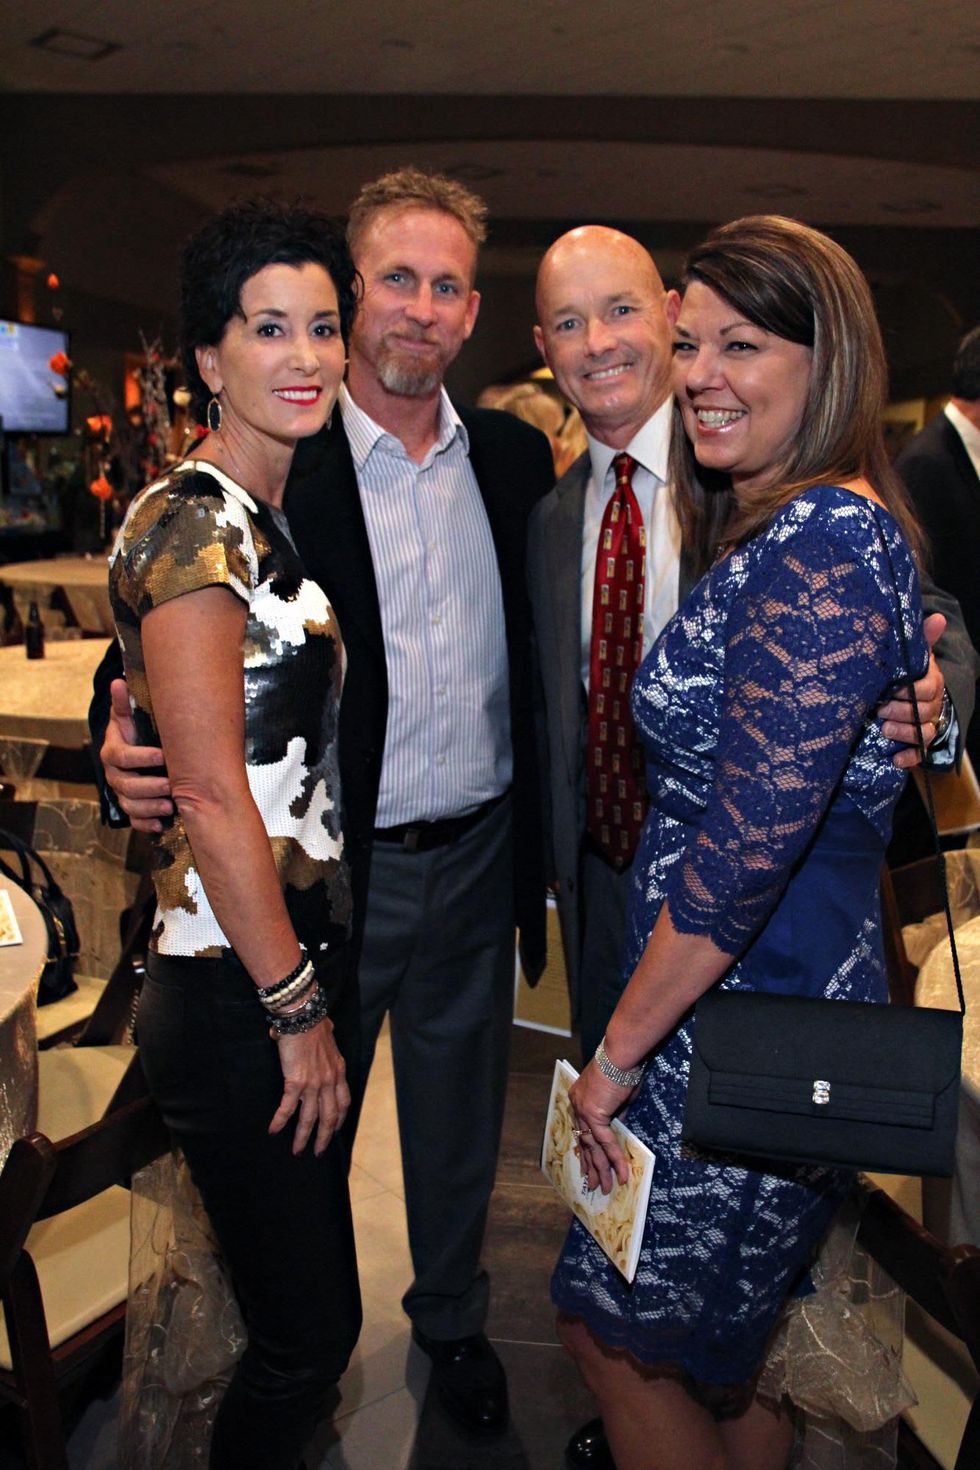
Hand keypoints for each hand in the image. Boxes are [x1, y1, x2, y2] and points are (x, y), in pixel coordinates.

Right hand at [102, 678, 173, 831]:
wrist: (142, 750)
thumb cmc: (140, 731)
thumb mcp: (133, 716)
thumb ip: (126, 703)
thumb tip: (119, 682)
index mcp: (113, 750)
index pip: (121, 756)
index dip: (141, 757)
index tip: (163, 756)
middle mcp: (114, 774)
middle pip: (125, 785)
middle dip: (149, 787)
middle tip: (172, 786)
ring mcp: (122, 792)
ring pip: (130, 805)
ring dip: (150, 808)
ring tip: (171, 806)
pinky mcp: (132, 807)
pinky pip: (135, 821)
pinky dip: (147, 824)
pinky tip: (162, 824)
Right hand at [270, 1017, 349, 1154]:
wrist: (303, 1017)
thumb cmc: (314, 1023)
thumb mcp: (329, 1036)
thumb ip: (329, 1043)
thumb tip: (328, 1033)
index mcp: (338, 1071)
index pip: (344, 1102)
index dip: (340, 1119)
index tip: (335, 1129)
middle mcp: (329, 1081)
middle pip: (330, 1117)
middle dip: (324, 1137)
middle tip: (318, 1152)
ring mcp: (314, 1084)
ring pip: (310, 1118)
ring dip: (303, 1137)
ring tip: (297, 1151)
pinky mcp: (296, 1082)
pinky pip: (288, 1108)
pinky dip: (281, 1121)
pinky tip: (273, 1130)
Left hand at [568, 1060, 635, 1195]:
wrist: (620, 1055)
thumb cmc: (622, 1069)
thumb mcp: (618, 1097)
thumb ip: (616, 1114)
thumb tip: (618, 1129)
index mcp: (579, 1099)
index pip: (581, 1130)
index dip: (585, 1149)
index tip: (587, 1165)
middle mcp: (576, 1106)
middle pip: (583, 1142)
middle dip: (590, 1165)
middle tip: (593, 1184)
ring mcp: (583, 1111)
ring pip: (593, 1147)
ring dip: (601, 1169)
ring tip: (606, 1187)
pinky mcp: (594, 1115)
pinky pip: (605, 1143)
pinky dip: (614, 1159)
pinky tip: (620, 1173)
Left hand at [878, 613, 946, 768]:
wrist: (897, 696)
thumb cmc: (902, 673)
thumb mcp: (909, 656)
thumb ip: (921, 639)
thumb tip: (938, 618)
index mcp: (931, 682)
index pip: (931, 687)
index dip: (912, 690)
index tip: (891, 690)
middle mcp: (932, 705)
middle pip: (926, 711)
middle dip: (903, 711)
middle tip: (880, 709)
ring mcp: (927, 725)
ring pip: (924, 732)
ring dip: (904, 732)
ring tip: (883, 728)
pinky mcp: (918, 744)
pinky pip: (920, 753)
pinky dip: (908, 757)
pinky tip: (894, 759)